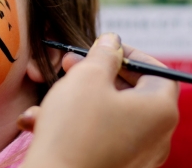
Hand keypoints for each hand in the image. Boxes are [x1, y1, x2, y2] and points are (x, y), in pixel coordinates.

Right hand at [18, 33, 178, 167]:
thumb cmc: (75, 126)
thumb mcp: (88, 77)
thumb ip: (104, 54)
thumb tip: (112, 41)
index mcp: (159, 110)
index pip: (158, 71)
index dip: (131, 54)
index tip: (103, 49)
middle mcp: (155, 135)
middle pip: (130, 91)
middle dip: (96, 74)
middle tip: (69, 64)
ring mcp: (136, 155)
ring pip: (107, 113)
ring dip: (77, 99)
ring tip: (49, 96)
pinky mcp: (114, 166)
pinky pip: (97, 135)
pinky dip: (73, 123)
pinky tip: (38, 121)